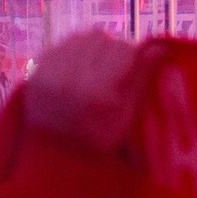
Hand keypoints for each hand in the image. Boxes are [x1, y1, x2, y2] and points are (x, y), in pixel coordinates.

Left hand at [22, 32, 142, 156]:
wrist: (53, 160)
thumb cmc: (98, 142)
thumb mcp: (126, 117)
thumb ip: (141, 79)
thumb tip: (160, 47)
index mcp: (98, 91)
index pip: (123, 50)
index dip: (131, 57)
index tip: (130, 70)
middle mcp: (72, 77)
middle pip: (101, 39)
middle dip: (111, 51)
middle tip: (112, 70)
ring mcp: (49, 72)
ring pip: (80, 37)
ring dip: (91, 49)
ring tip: (93, 69)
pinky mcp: (35, 71)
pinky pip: (60, 45)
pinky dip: (71, 53)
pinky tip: (74, 71)